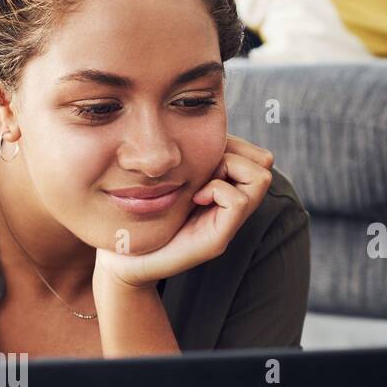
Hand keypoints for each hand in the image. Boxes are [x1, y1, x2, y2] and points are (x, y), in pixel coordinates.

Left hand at [94, 135, 274, 287]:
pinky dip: (218, 190)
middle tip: (202, 169)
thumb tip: (209, 127)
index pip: (256, 154)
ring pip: (260, 178)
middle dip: (233, 154)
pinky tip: (194, 198)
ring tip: (199, 184)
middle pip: (264, 162)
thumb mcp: (170, 175)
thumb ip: (191, 157)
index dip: (234, 144)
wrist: (122, 258)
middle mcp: (231, 208)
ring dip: (229, 170)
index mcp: (223, 190)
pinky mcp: (217, 241)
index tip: (201, 153)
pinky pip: (239, 200)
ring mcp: (227, 225)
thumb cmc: (140, 213)